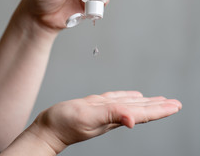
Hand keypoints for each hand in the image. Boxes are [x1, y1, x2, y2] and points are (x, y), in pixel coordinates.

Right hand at [29, 91, 181, 153]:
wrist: (49, 128)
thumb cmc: (64, 122)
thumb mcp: (87, 116)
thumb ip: (110, 115)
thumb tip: (133, 121)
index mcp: (113, 117)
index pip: (142, 113)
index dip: (160, 110)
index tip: (175, 106)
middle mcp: (112, 115)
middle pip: (141, 111)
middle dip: (159, 107)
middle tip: (175, 104)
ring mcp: (104, 112)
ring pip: (131, 105)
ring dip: (147, 104)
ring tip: (159, 101)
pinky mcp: (96, 108)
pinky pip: (117, 101)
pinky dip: (128, 98)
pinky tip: (133, 97)